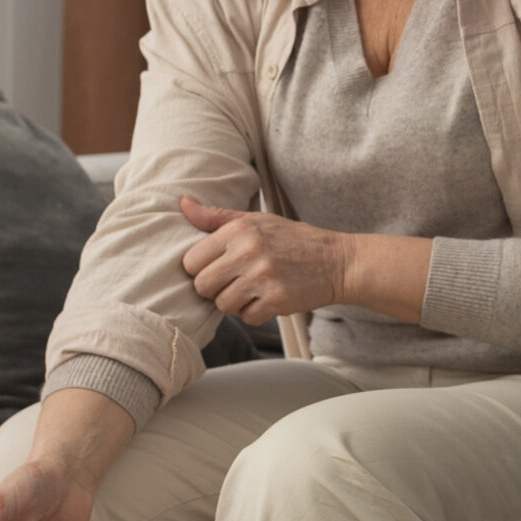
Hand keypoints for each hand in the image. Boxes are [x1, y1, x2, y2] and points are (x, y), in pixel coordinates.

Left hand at [181, 198, 352, 322]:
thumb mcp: (255, 219)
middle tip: (236, 282)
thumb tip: (183, 203)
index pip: (191, 260)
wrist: (338, 261)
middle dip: (216, 289)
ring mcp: (262, 276)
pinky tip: (269, 299)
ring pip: (222, 305)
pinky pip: (246, 317)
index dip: (203, 269)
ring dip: (236, 303)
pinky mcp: (277, 299)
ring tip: (255, 290)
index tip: (220, 268)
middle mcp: (248, 250)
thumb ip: (216, 216)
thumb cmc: (293, 240)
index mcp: (239, 229)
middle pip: (202, 286)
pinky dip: (256, 313)